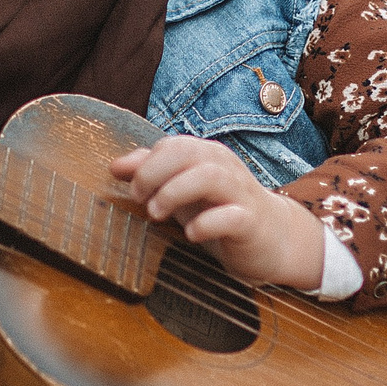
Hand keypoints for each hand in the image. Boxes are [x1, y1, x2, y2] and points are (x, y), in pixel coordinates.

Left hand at [110, 136, 326, 291]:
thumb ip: (151, 173)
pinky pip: (230, 216)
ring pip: (209, 177)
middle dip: (155, 173)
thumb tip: (115, 165)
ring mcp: (240, 193)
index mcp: (207, 156)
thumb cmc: (220, 209)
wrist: (272, 239)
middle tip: (139, 199)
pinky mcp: (250, 222)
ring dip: (175, 192)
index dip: (146, 165)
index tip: (132, 190)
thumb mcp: (182, 189)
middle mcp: (224, 168)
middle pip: (188, 153)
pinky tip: (190, 233)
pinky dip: (206, 223)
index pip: (172, 145)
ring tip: (156, 213)